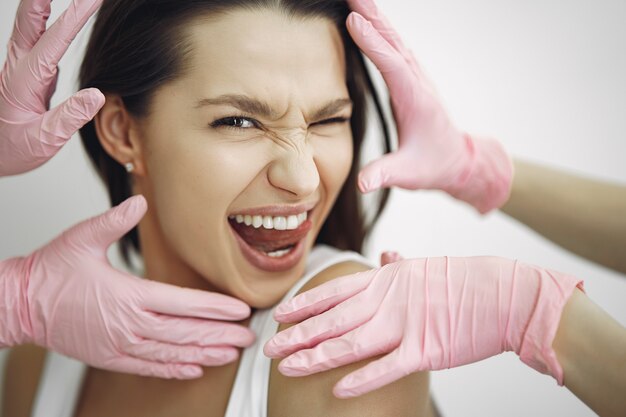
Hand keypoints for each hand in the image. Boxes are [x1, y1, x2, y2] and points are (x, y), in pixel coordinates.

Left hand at [0, 0, 104, 175]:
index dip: (75, 18)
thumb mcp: (43, 141)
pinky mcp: (27, 74)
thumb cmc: (11, 149)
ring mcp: (20, 68)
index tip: (93, 0)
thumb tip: (97, 95)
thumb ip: (69, 118)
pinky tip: (55, 22)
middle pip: (28, 20)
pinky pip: (37, 41)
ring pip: (28, 26)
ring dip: (41, 4)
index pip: (54, 41)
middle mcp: (18, 67)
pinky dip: (47, 24)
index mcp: (23, 80)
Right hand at [0, 195, 254, 378]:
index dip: (214, 308)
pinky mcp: (111, 357)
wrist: (19, 304)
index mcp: (129, 295)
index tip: (239, 309)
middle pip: (185, 333)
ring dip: (205, 354)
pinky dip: (174, 370)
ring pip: (172, 354)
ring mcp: (121, 345)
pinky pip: (149, 368)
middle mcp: (129, 325)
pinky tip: (194, 369)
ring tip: (231, 353)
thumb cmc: (50, 272)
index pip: (183, 303)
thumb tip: (139, 202)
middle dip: (220, 334)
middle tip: (248, 335)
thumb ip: (114, 221)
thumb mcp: (82, 238)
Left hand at [264, 256, 581, 397]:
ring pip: (349, 343)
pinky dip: (361, 380)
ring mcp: (405, 325)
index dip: (304, 303)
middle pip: (333, 319)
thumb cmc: (464, 281)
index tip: (280, 314)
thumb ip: (398, 265)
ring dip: (316, 357)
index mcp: (386, 278)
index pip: (334, 291)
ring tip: (288, 367)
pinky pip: (386, 368)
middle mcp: (388, 299)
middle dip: (298, 334)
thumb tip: (384, 254)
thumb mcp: (424, 266)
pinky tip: (338, 390)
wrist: (505, 295)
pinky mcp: (424, 350)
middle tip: (270, 346)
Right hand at [346, 0, 512, 212]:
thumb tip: (362, 185)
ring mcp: (415, 78)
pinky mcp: (411, 79)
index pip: (392, 65)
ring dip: (375, 16)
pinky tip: (368, 19)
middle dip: (372, 15)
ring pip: (394, 40)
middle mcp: (417, 83)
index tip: (353, 20)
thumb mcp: (408, 175)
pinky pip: (394, 47)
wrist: (457, 161)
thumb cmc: (432, 166)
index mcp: (416, 101)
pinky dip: (379, 29)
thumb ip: (384, 175)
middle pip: (393, 42)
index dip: (373, 43)